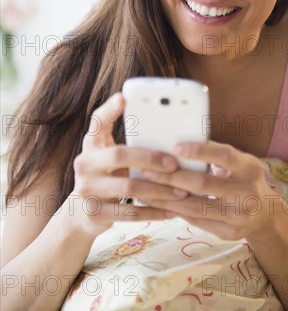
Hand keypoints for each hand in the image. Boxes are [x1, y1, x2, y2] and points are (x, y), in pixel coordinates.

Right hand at [70, 93, 188, 235]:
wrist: (82, 212)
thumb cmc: (108, 176)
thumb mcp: (111, 156)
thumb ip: (130, 143)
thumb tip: (169, 131)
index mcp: (92, 145)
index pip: (98, 121)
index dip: (110, 109)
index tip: (123, 97)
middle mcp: (84, 164)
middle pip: (120, 155)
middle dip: (151, 158)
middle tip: (175, 163)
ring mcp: (86, 189)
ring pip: (128, 188)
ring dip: (160, 189)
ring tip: (182, 191)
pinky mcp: (94, 213)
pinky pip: (130, 213)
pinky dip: (154, 211)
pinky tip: (172, 210)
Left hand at [140, 141, 276, 239]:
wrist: (267, 214)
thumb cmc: (244, 179)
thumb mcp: (240, 163)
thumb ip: (216, 154)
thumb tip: (180, 142)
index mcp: (250, 169)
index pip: (224, 156)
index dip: (199, 151)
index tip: (175, 147)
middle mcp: (248, 194)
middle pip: (203, 184)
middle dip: (172, 177)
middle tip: (147, 170)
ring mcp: (239, 217)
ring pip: (195, 207)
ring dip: (166, 197)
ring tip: (145, 189)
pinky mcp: (229, 233)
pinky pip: (196, 220)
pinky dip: (175, 210)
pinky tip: (159, 203)